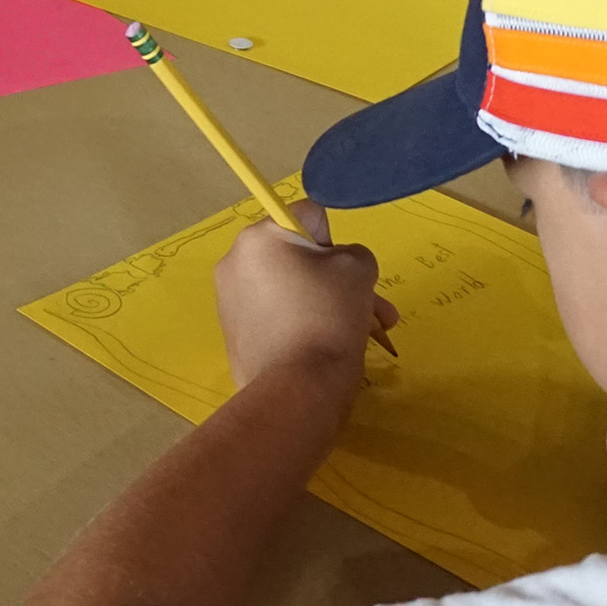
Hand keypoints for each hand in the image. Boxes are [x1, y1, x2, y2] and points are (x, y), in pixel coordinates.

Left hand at [213, 219, 398, 391]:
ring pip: (293, 289)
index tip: (345, 271)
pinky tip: (327, 347)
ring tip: (364, 334)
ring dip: (329, 304)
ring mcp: (230, 299)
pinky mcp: (234, 333)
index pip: (309, 217)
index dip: (336, 242)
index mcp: (259, 237)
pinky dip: (303, 323)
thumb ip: (353, 253)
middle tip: (376, 310)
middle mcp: (235, 261)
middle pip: (300, 258)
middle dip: (341, 282)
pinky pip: (277, 314)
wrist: (298, 388)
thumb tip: (338, 263)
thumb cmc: (329, 317)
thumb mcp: (358, 270)